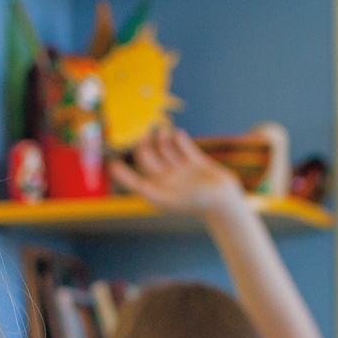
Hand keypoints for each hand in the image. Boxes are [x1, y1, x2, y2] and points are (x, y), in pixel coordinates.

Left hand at [110, 128, 245, 218]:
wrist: (224, 201)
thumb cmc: (196, 203)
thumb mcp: (168, 199)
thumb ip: (147, 191)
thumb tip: (132, 183)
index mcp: (160, 192)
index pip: (137, 182)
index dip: (124, 175)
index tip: (113, 164)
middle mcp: (168, 181)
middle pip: (150, 160)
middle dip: (145, 149)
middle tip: (143, 137)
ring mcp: (182, 171)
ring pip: (166, 151)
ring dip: (162, 141)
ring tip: (163, 133)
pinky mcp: (196, 163)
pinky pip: (183, 147)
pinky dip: (179, 140)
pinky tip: (177, 134)